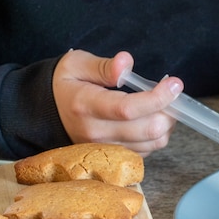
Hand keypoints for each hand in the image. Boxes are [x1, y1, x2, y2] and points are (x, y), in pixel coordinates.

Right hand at [53, 50, 182, 155]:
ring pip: (153, 143)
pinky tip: (153, 117)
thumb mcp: (76, 64)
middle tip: (173, 93)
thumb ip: (103, 66)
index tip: (175, 84)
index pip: (128, 108)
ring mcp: (106, 148)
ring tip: (165, 104)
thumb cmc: (64, 85)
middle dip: (170, 111)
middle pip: (147, 130)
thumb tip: (125, 62)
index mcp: (85, 106)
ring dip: (168, 124)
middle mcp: (96, 132)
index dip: (157, 97)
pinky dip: (158, 135)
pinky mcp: (114, 156)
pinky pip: (148, 150)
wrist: (43, 114)